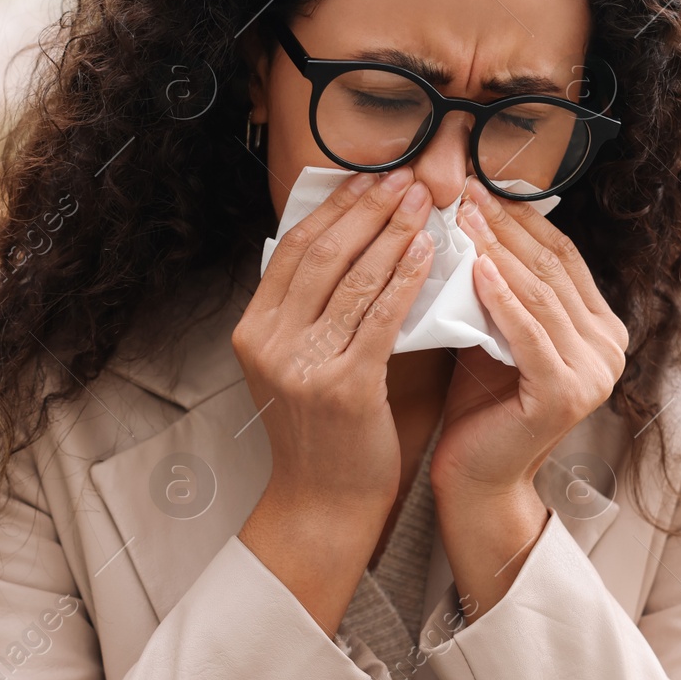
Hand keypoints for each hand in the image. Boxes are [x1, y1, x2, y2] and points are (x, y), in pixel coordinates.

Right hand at [232, 166, 435, 516]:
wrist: (323, 502)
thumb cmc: (321, 431)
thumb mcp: (295, 362)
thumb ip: (310, 309)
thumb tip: (351, 241)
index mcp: (253, 329)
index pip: (294, 248)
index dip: (335, 207)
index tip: (370, 177)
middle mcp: (269, 342)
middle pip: (323, 254)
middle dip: (369, 209)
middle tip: (407, 178)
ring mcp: (303, 365)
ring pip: (354, 279)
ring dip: (393, 233)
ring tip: (423, 204)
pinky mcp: (343, 387)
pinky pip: (380, 317)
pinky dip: (405, 279)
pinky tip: (426, 253)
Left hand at [431, 177, 628, 501]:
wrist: (476, 476)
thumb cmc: (480, 402)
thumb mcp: (497, 330)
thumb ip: (503, 287)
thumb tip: (473, 217)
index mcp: (602, 328)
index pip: (562, 257)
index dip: (522, 217)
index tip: (480, 182)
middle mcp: (610, 348)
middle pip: (553, 269)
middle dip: (507, 224)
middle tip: (467, 187)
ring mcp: (594, 373)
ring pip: (540, 294)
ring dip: (499, 248)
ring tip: (463, 214)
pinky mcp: (565, 394)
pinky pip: (528, 332)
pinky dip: (501, 296)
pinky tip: (477, 264)